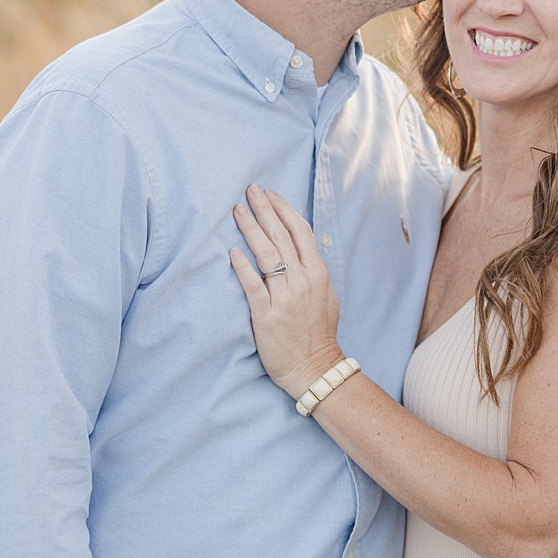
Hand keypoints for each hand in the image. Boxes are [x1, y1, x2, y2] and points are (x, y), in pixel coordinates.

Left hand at [229, 184, 345, 398]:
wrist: (314, 367)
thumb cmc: (317, 332)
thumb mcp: (325, 296)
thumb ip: (312, 271)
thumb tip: (301, 249)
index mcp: (317, 273)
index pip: (300, 232)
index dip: (284, 209)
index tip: (270, 193)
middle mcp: (303, 280)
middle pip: (282, 236)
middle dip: (265, 210)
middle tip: (249, 190)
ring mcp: (285, 297)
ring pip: (267, 255)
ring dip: (251, 229)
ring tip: (237, 210)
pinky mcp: (268, 315)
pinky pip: (253, 286)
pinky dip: (243, 267)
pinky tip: (232, 252)